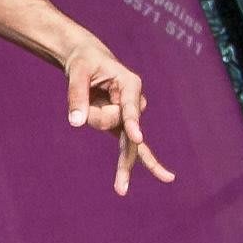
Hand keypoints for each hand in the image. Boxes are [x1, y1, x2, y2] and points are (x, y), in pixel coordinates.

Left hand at [61, 44, 174, 194]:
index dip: (132, 122)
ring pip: (113, 133)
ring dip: (92, 117)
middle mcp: (135, 102)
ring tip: (86, 94)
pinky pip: (131, 148)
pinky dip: (141, 163)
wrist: (88, 60)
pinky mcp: (121, 126)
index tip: (136, 138)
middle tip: (117, 182)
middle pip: (124, 128)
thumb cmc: (84, 62)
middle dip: (111, 138)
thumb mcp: (76, 72)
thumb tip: (76, 123)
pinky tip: (167, 177)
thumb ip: (76, 95)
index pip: (130, 107)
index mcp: (130, 84)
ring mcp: (130, 115)